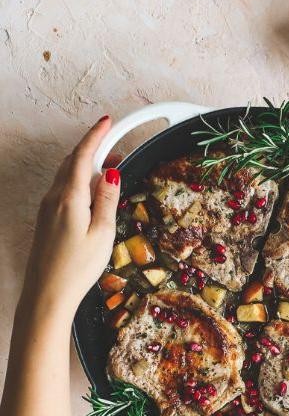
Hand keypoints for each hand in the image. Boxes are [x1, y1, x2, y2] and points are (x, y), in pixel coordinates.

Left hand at [20, 116, 119, 320]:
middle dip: (94, 149)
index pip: (82, 155)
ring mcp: (47, 209)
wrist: (47, 293)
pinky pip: (62, 190)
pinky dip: (78, 182)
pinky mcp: (46, 220)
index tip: (108, 122)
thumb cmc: (76, 269)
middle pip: (72, 161)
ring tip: (108, 172)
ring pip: (66, 175)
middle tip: (116, 147)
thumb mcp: (102, 233)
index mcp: (69, 197)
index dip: (96, 135)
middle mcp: (54, 198)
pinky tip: (91, 196)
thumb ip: (107, 200)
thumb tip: (111, 174)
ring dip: (86, 167)